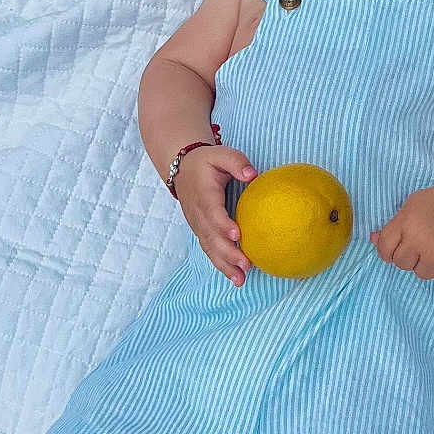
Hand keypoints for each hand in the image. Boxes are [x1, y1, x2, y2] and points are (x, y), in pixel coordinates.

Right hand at [175, 145, 258, 285]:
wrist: (181, 168)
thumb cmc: (206, 162)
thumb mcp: (220, 154)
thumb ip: (237, 162)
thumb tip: (252, 175)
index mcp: (204, 196)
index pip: (213, 213)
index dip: (223, 225)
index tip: (237, 235)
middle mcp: (198, 214)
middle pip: (211, 237)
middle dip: (227, 254)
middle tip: (246, 265)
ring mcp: (198, 225)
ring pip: (210, 248)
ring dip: (225, 266)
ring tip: (241, 280)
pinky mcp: (201, 232)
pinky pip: (210, 250)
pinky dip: (221, 265)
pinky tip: (236, 278)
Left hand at [370, 183, 433, 289]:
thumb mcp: (411, 206)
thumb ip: (392, 225)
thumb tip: (372, 239)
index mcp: (405, 223)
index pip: (384, 249)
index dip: (389, 250)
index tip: (400, 247)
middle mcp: (418, 240)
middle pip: (401, 264)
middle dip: (410, 257)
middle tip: (423, 244)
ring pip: (422, 274)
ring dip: (428, 265)